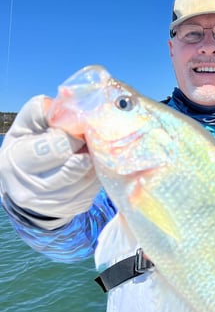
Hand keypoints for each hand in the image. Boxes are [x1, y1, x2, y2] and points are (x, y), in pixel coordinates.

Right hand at [0, 95, 100, 228]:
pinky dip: (99, 172)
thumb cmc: (27, 148)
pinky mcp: (75, 208)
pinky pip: (96, 188)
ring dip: (97, 160)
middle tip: (94, 135)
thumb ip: (41, 111)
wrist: (26, 187)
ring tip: (95, 147)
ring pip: (89, 178)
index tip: (81, 125)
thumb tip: (66, 103)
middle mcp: (33, 189)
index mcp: (18, 162)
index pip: (56, 147)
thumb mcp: (25, 127)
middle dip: (88, 147)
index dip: (74, 134)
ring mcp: (56, 203)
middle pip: (75, 165)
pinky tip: (96, 162)